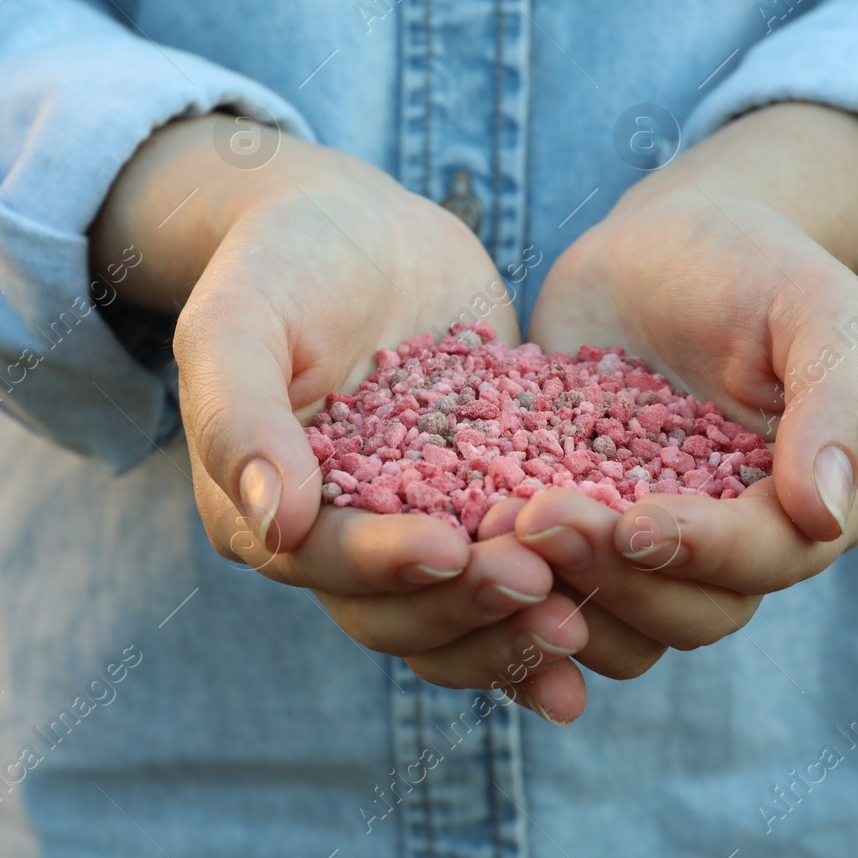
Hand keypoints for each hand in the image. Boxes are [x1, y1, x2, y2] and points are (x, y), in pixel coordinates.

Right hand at [90, 115, 585, 700]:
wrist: (359, 229)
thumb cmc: (279, 263)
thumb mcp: (237, 322)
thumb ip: (240, 419)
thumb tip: (275, 525)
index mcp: (261, 515)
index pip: (326, 565)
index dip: (386, 566)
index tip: (449, 549)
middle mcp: (337, 544)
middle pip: (400, 614)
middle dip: (470, 608)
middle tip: (543, 590)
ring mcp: (416, 528)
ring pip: (463, 614)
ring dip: (518, 628)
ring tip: (584, 623)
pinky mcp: (483, 504)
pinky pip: (519, 567)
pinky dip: (562, 593)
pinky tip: (620, 603)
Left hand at [508, 103, 857, 707]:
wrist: (658, 249)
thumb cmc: (752, 264)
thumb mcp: (814, 306)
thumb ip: (836, 401)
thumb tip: (826, 512)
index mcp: (807, 508)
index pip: (763, 561)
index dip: (699, 552)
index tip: (631, 522)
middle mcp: (735, 552)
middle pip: (688, 614)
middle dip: (614, 577)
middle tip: (536, 519)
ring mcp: (652, 554)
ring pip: (618, 627)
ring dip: (557, 600)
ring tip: (493, 534)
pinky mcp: (581, 539)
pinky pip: (553, 601)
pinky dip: (511, 595)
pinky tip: (464, 553)